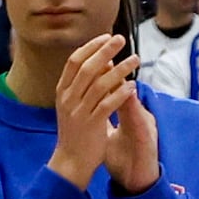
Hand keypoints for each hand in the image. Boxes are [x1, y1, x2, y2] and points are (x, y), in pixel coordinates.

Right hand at [46, 33, 136, 188]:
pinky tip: (133, 86)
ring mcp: (78, 112)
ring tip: (135, 60)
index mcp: (62, 92)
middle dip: (105, 51)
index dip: (90, 47)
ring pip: (100, 84)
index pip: (74, 61)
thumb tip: (102, 62)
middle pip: (87, 68)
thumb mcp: (72, 105)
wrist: (71, 162)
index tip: (106, 36)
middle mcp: (68, 99)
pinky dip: (121, 94)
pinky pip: (107, 105)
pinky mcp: (91, 125)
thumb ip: (83, 85)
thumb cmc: (75, 132)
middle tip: (121, 39)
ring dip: (119, 69)